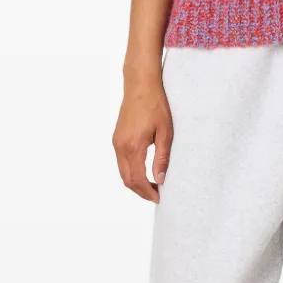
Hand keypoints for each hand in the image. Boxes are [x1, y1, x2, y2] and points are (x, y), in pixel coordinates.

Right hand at [112, 80, 172, 202]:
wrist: (140, 85)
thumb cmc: (155, 105)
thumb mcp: (165, 133)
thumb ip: (162, 158)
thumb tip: (160, 179)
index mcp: (133, 146)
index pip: (137, 179)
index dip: (147, 192)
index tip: (159, 198)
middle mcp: (120, 146)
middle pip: (127, 179)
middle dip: (141, 191)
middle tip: (156, 195)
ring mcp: (116, 142)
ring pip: (123, 172)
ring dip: (135, 182)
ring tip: (152, 186)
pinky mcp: (117, 138)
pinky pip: (121, 162)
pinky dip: (131, 172)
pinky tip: (144, 172)